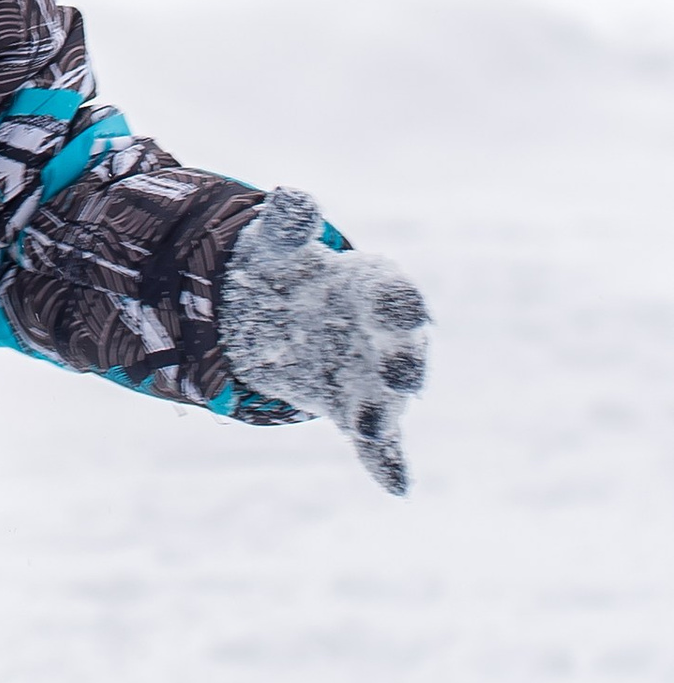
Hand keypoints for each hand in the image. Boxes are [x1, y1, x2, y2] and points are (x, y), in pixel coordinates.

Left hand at [220, 187, 430, 496]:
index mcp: (376, 286)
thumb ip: (285, 224)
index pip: (396, 292)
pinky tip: (397, 485)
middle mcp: (387, 334)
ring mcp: (374, 375)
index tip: (395, 305)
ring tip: (374, 427)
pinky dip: (387, 461)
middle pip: (403, 348)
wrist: (279, 315)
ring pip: (388, 396)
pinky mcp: (356, 409)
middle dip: (404, 361)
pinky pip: (377, 439)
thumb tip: (290, 197)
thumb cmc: (291, 272)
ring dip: (386, 411)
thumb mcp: (278, 246)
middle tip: (403, 376)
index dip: (397, 299)